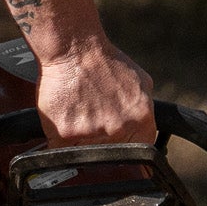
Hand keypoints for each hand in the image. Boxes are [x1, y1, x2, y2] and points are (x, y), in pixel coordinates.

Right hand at [36, 37, 154, 146]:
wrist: (73, 49)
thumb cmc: (104, 61)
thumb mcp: (141, 82)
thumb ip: (145, 109)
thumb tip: (146, 127)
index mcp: (141, 119)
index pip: (141, 153)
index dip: (130, 153)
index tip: (120, 151)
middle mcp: (118, 129)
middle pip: (112, 156)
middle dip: (103, 146)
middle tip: (94, 130)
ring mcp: (91, 133)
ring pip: (86, 155)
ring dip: (81, 143)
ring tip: (78, 118)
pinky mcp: (65, 133)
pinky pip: (61, 149)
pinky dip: (59, 140)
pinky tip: (62, 121)